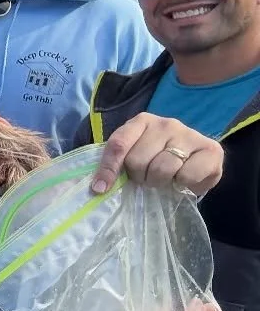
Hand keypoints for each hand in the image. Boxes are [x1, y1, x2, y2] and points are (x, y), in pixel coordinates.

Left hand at [90, 113, 223, 196]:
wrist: (196, 160)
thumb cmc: (158, 159)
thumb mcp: (133, 157)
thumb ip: (117, 164)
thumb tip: (98, 188)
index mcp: (141, 121)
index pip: (118, 144)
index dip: (108, 168)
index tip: (100, 189)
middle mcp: (166, 123)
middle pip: (138, 161)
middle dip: (140, 177)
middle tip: (148, 179)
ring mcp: (190, 134)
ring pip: (162, 170)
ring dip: (160, 183)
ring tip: (166, 180)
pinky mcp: (211, 150)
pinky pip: (187, 176)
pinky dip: (183, 185)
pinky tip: (184, 180)